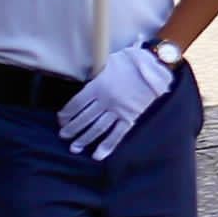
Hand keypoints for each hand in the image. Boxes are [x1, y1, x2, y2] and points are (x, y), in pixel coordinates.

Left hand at [56, 42, 178, 158]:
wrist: (156, 67)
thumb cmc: (131, 61)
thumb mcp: (108, 61)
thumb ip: (95, 73)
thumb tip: (81, 78)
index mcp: (98, 85)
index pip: (76, 104)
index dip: (66, 114)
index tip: (61, 120)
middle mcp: (106, 100)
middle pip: (84, 118)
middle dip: (72, 129)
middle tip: (63, 136)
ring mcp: (119, 110)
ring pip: (97, 128)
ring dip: (84, 139)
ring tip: (74, 148)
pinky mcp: (131, 117)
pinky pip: (117, 134)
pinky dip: (107, 145)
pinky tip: (98, 155)